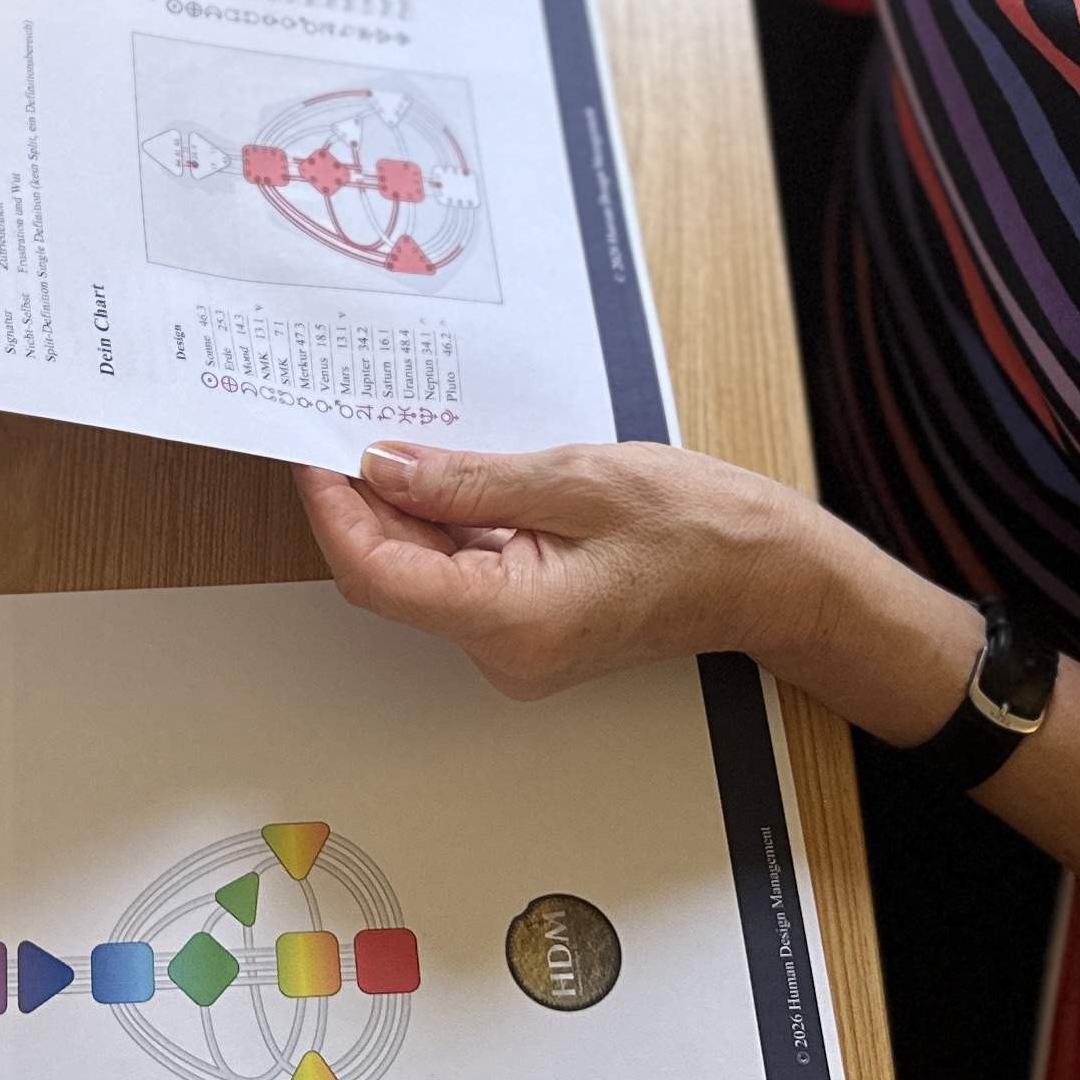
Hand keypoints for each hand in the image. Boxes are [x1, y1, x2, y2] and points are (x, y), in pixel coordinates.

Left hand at [293, 438, 834, 698]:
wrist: (767, 575)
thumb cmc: (697, 528)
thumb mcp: (576, 479)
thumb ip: (469, 478)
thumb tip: (383, 467)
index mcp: (514, 621)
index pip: (380, 575)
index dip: (333, 512)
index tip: (313, 454)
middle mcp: (505, 652)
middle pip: (391, 578)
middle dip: (360, 504)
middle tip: (342, 428)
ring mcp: (515, 647)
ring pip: (421, 576)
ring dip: (399, 511)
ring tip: (391, 438)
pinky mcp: (526, 628)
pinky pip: (459, 576)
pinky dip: (440, 525)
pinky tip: (439, 474)